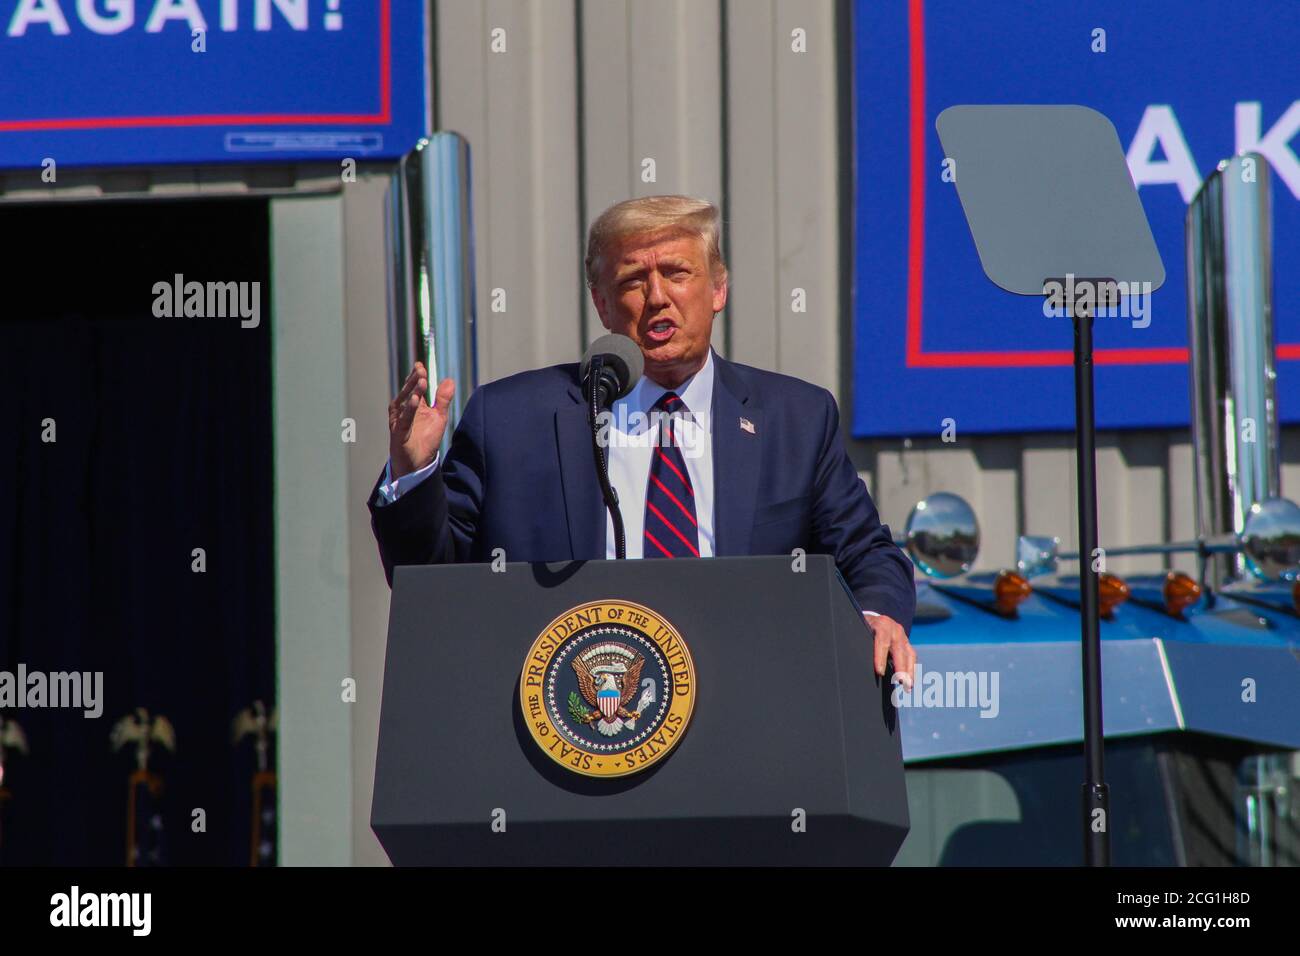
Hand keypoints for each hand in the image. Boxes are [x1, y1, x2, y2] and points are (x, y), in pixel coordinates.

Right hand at [388, 362, 455, 477]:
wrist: (418, 463)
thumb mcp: (439, 417)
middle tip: (421, 369)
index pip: (414, 386)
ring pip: (405, 402)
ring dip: (413, 391)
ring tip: (421, 380)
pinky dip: (409, 409)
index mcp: (413, 405)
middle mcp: (403, 410)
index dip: (418, 375)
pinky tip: (416, 399)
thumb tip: (449, 380)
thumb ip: (443, 399)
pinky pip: (404, 419)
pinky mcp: (399, 432)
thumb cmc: (426, 440)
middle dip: (414, 379)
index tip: (422, 364)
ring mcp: (399, 420)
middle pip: (408, 390)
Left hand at [865, 613, 915, 689]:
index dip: (880, 657)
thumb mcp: (860, 629)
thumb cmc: (864, 626)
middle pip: (899, 649)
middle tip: (901, 682)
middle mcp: (895, 629)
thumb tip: (852, 658)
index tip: (880, 672)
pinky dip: (911, 669)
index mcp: (882, 624)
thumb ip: (860, 641)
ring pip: (909, 654)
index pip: (882, 641)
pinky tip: (910, 681)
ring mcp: (903, 636)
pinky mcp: (907, 643)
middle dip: (900, 667)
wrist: (874, 618)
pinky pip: (911, 656)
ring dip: (909, 671)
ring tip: (908, 686)